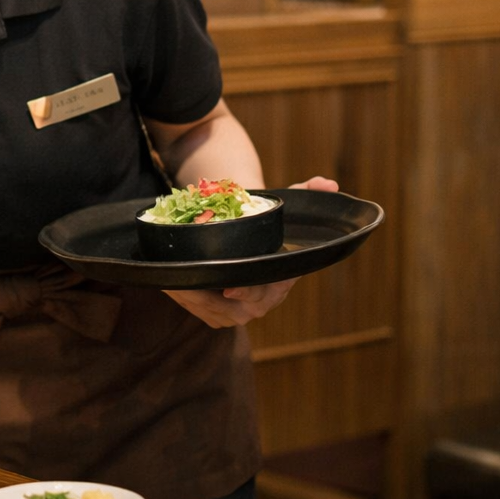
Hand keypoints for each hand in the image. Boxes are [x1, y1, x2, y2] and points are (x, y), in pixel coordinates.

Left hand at [164, 175, 339, 326]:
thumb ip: (305, 191)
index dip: (249, 294)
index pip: (266, 293)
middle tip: (189, 286)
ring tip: (174, 284)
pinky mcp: (221, 310)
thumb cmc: (261, 217)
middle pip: (238, 311)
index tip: (230, 289)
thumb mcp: (283, 201)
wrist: (244, 230)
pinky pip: (203, 313)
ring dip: (194, 301)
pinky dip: (187, 301)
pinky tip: (171, 286)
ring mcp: (243, 308)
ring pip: (216, 315)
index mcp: (281, 277)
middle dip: (211, 301)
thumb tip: (328, 183)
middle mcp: (265, 298)